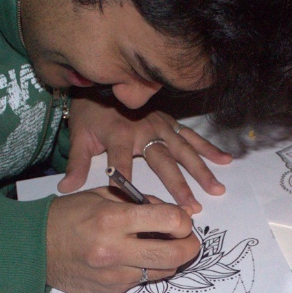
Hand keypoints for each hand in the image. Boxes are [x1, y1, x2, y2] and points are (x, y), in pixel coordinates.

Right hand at [46, 188, 200, 292]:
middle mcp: (116, 251)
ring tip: (160, 246)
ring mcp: (115, 275)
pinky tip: (134, 257)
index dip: (183, 220)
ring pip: (164, 272)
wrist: (35, 247)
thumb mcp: (103, 195)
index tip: (180, 219)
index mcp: (113, 220)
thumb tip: (178, 212)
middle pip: (176, 255)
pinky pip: (142, 280)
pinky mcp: (112, 290)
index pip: (170, 221)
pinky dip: (146, 268)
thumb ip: (142, 202)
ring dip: (170, 259)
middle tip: (187, 239)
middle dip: (190, 246)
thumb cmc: (68, 216)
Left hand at [57, 92, 232, 212]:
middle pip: (163, 161)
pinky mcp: (171, 122)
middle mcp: (144, 129)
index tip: (138, 204)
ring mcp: (161, 124)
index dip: (127, 181)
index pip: (122, 162)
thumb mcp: (80, 137)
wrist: (101, 85)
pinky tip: (225, 161)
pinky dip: (209, 148)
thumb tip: (66, 189)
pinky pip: (192, 136)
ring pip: (184, 150)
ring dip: (201, 170)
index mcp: (119, 134)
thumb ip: (76, 163)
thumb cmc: (90, 115)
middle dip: (178, 185)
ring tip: (216, 189)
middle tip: (191, 207)